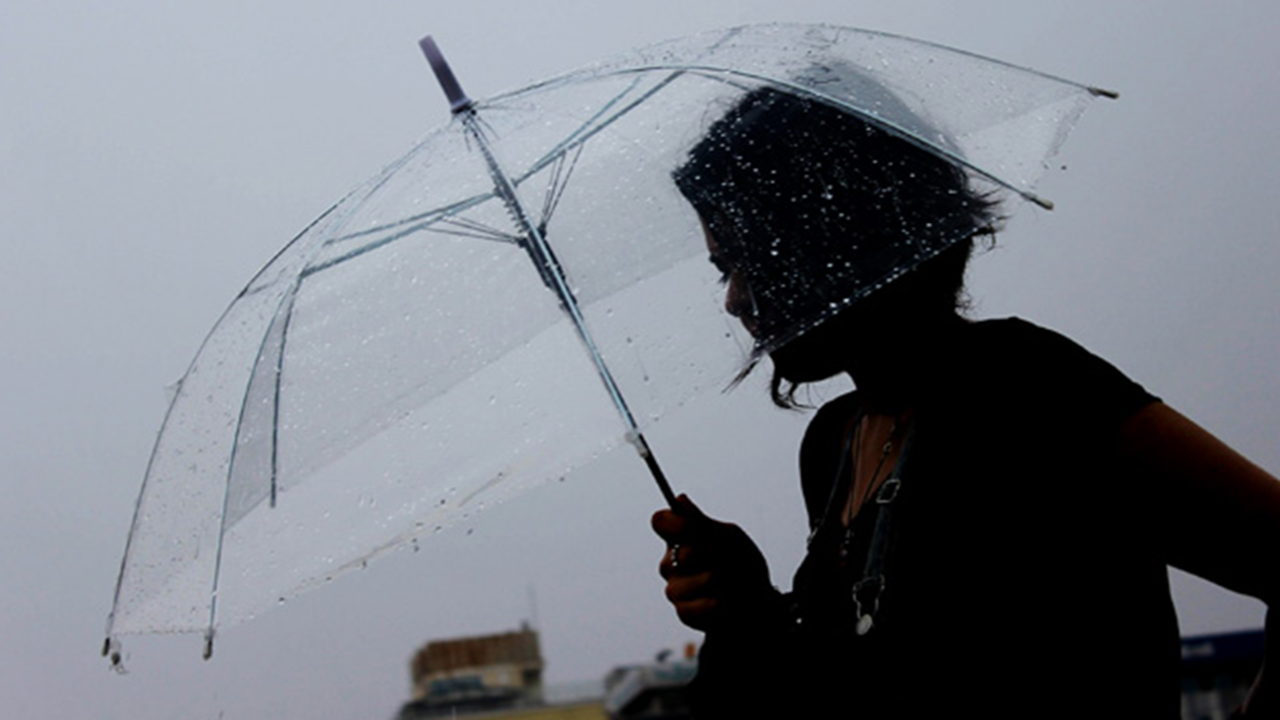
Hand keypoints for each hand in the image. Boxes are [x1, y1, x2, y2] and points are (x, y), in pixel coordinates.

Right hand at [651, 494, 773, 631]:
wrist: (758, 602)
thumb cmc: (742, 565)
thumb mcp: (729, 537)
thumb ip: (702, 523)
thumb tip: (680, 500)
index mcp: (679, 539)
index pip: (661, 522)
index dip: (677, 524)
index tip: (696, 528)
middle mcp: (670, 563)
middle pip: (685, 552)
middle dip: (716, 555)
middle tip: (730, 560)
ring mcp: (675, 589)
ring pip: (699, 580)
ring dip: (726, 581)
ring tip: (734, 583)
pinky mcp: (684, 612)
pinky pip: (703, 605)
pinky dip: (724, 602)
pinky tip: (729, 601)